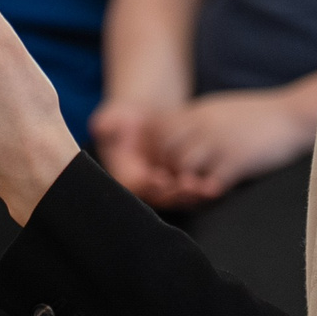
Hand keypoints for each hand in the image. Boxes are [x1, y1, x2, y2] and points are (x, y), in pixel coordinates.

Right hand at [88, 99, 203, 208]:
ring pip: (175, 198)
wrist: (143, 119)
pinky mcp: (175, 185)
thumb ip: (107, 123)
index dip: (147, 185)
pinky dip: (200, 191)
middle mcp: (141, 187)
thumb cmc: (124, 117)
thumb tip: (101, 127)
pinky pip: (187, 192)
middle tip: (191, 187)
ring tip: (207, 189)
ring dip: (191, 197)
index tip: (161, 178)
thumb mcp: (113, 116)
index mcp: (122, 174)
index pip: (134, 186)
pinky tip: (215, 186)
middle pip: (158, 197)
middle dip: (174, 194)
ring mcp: (159, 188)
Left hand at [149, 80, 316, 202]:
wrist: (292, 115)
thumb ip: (197, 117)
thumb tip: (177, 128)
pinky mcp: (239, 161)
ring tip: (194, 190)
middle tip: (173, 182)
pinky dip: (209, 191)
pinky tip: (215, 192)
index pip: (158, 128)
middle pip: (165, 149)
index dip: (154, 148)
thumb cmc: (257, 114)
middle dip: (165, 169)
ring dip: (185, 182)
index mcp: (199, 112)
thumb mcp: (220, 108)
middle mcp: (204, 126)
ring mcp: (221, 143)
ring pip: (183, 167)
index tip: (161, 162)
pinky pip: (213, 182)